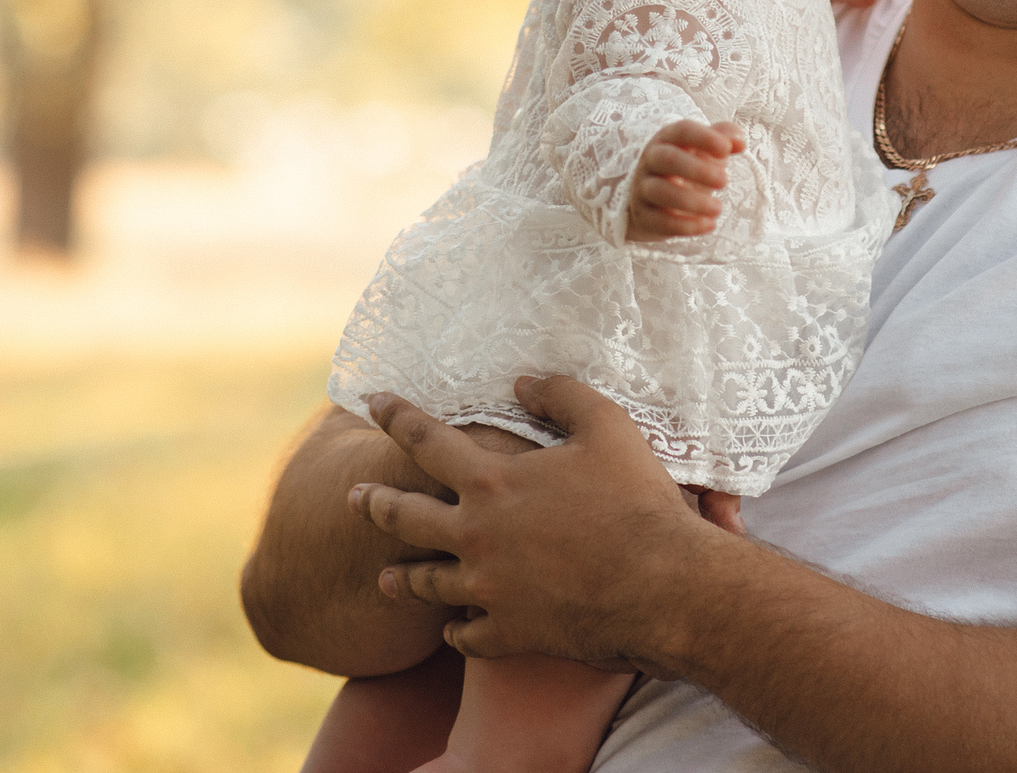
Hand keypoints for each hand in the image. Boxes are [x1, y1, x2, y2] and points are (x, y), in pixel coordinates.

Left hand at [350, 378, 721, 666]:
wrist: (662, 586)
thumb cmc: (638, 501)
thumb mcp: (607, 426)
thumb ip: (560, 395)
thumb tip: (522, 381)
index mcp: (492, 482)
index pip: (424, 440)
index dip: (394, 416)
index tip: (372, 400)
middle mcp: (476, 536)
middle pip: (405, 517)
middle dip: (374, 503)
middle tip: (354, 497)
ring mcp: (488, 589)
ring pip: (424, 583)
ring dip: (402, 577)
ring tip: (386, 576)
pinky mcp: (509, 632)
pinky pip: (465, 635)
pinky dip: (456, 630)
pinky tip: (453, 627)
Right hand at [626, 119, 742, 241]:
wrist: (652, 202)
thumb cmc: (685, 169)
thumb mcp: (703, 151)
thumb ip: (723, 138)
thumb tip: (740, 142)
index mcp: (668, 140)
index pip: (682, 131)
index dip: (704, 138)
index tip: (727, 150)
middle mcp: (651, 161)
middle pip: (667, 159)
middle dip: (697, 169)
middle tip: (724, 181)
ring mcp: (644, 188)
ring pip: (660, 191)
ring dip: (692, 201)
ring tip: (718, 208)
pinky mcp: (644, 216)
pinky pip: (660, 221)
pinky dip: (686, 225)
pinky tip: (709, 225)